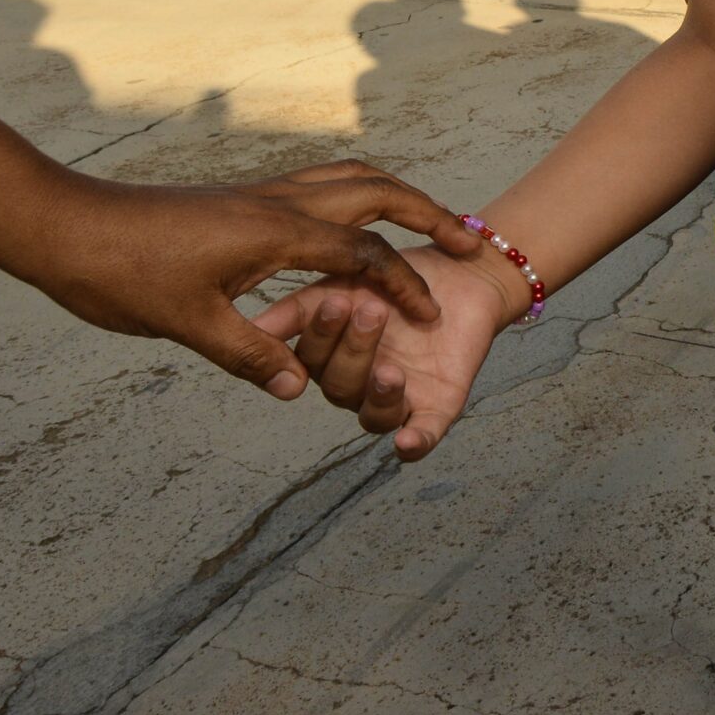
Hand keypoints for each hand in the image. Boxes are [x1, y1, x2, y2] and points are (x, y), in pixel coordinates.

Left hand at [31, 161, 483, 398]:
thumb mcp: (187, 325)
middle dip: (428, 214)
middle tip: (466, 240)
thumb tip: (304, 387)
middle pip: (377, 192)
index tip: (434, 315)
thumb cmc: (123, 273)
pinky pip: (321, 184)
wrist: (66, 224)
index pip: (364, 255)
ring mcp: (263, 194)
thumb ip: (251, 355)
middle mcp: (280, 201)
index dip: (405, 285)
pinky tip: (351, 223)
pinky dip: (356, 194)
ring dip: (396, 195)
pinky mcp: (245, 197)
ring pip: (350, 177)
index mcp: (278, 231)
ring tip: (426, 221)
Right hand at [251, 245, 513, 458]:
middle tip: (373, 311)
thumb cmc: (398, 277)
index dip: (320, 336)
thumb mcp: (344, 281)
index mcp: (331, 358)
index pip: (311, 361)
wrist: (464, 270)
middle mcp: (359, 384)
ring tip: (389, 370)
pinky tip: (407, 442)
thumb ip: (299, 308)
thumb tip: (251, 329)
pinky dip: (414, 443)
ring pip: (374, 415)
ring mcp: (398, 398)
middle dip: (355, 349)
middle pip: (341, 386)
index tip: (335, 302)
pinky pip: (424, 436)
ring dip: (378, 395)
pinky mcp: (439, 406)